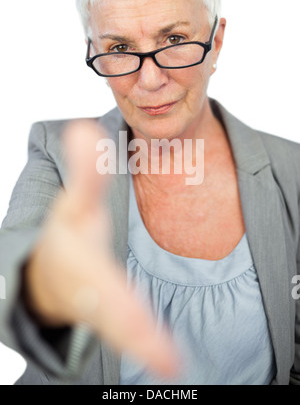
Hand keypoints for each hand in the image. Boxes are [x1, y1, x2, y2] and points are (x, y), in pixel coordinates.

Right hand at [23, 120, 177, 377]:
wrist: (53, 270)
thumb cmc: (67, 235)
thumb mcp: (75, 204)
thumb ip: (85, 172)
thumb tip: (82, 129)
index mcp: (82, 264)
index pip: (100, 280)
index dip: (116, 294)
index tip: (134, 317)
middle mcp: (92, 294)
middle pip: (114, 316)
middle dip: (134, 333)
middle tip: (165, 361)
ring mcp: (105, 312)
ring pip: (125, 330)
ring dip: (146, 346)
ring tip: (171, 367)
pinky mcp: (118, 317)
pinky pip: (133, 332)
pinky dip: (150, 348)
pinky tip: (170, 363)